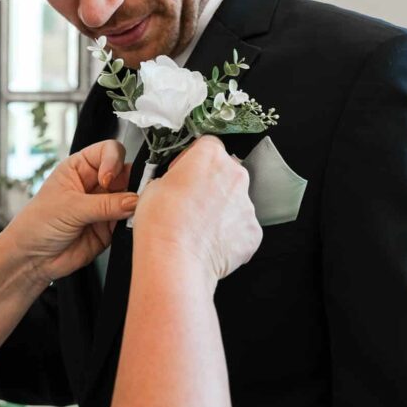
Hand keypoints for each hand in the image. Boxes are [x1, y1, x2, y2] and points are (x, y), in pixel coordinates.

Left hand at [5, 139, 137, 284]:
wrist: (31, 258)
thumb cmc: (36, 225)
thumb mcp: (69, 208)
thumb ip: (105, 204)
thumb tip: (134, 200)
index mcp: (79, 168)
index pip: (108, 151)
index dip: (114, 161)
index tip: (108, 179)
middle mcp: (94, 184)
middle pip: (125, 173)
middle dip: (131, 183)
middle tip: (131, 196)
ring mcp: (104, 206)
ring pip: (131, 197)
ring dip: (135, 204)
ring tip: (128, 213)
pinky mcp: (110, 228)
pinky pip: (130, 221)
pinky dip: (133, 223)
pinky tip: (126, 226)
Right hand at [133, 136, 261, 283]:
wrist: (174, 260)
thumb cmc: (161, 223)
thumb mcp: (153, 186)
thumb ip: (174, 179)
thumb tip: (176, 187)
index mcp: (210, 156)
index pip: (208, 146)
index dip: (193, 160)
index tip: (183, 173)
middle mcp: (234, 176)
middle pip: (225, 173)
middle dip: (210, 185)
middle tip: (189, 202)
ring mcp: (247, 205)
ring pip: (234, 202)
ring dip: (220, 210)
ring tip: (197, 228)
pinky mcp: (253, 232)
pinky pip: (241, 228)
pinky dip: (228, 234)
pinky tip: (209, 242)